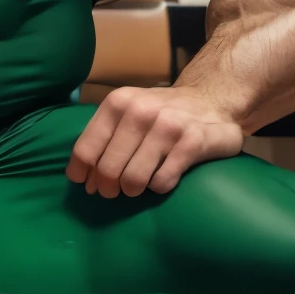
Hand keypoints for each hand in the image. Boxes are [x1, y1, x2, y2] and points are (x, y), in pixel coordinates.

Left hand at [67, 87, 243, 197]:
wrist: (213, 102)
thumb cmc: (162, 113)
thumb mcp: (129, 112)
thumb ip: (104, 137)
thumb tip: (82, 178)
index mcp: (118, 102)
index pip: (86, 150)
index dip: (83, 174)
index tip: (88, 185)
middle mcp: (141, 111)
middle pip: (108, 169)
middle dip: (108, 188)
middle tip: (115, 191)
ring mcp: (168, 126)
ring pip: (133, 180)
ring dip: (133, 189)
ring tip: (137, 186)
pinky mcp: (192, 143)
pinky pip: (161, 183)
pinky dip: (158, 188)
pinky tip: (162, 178)